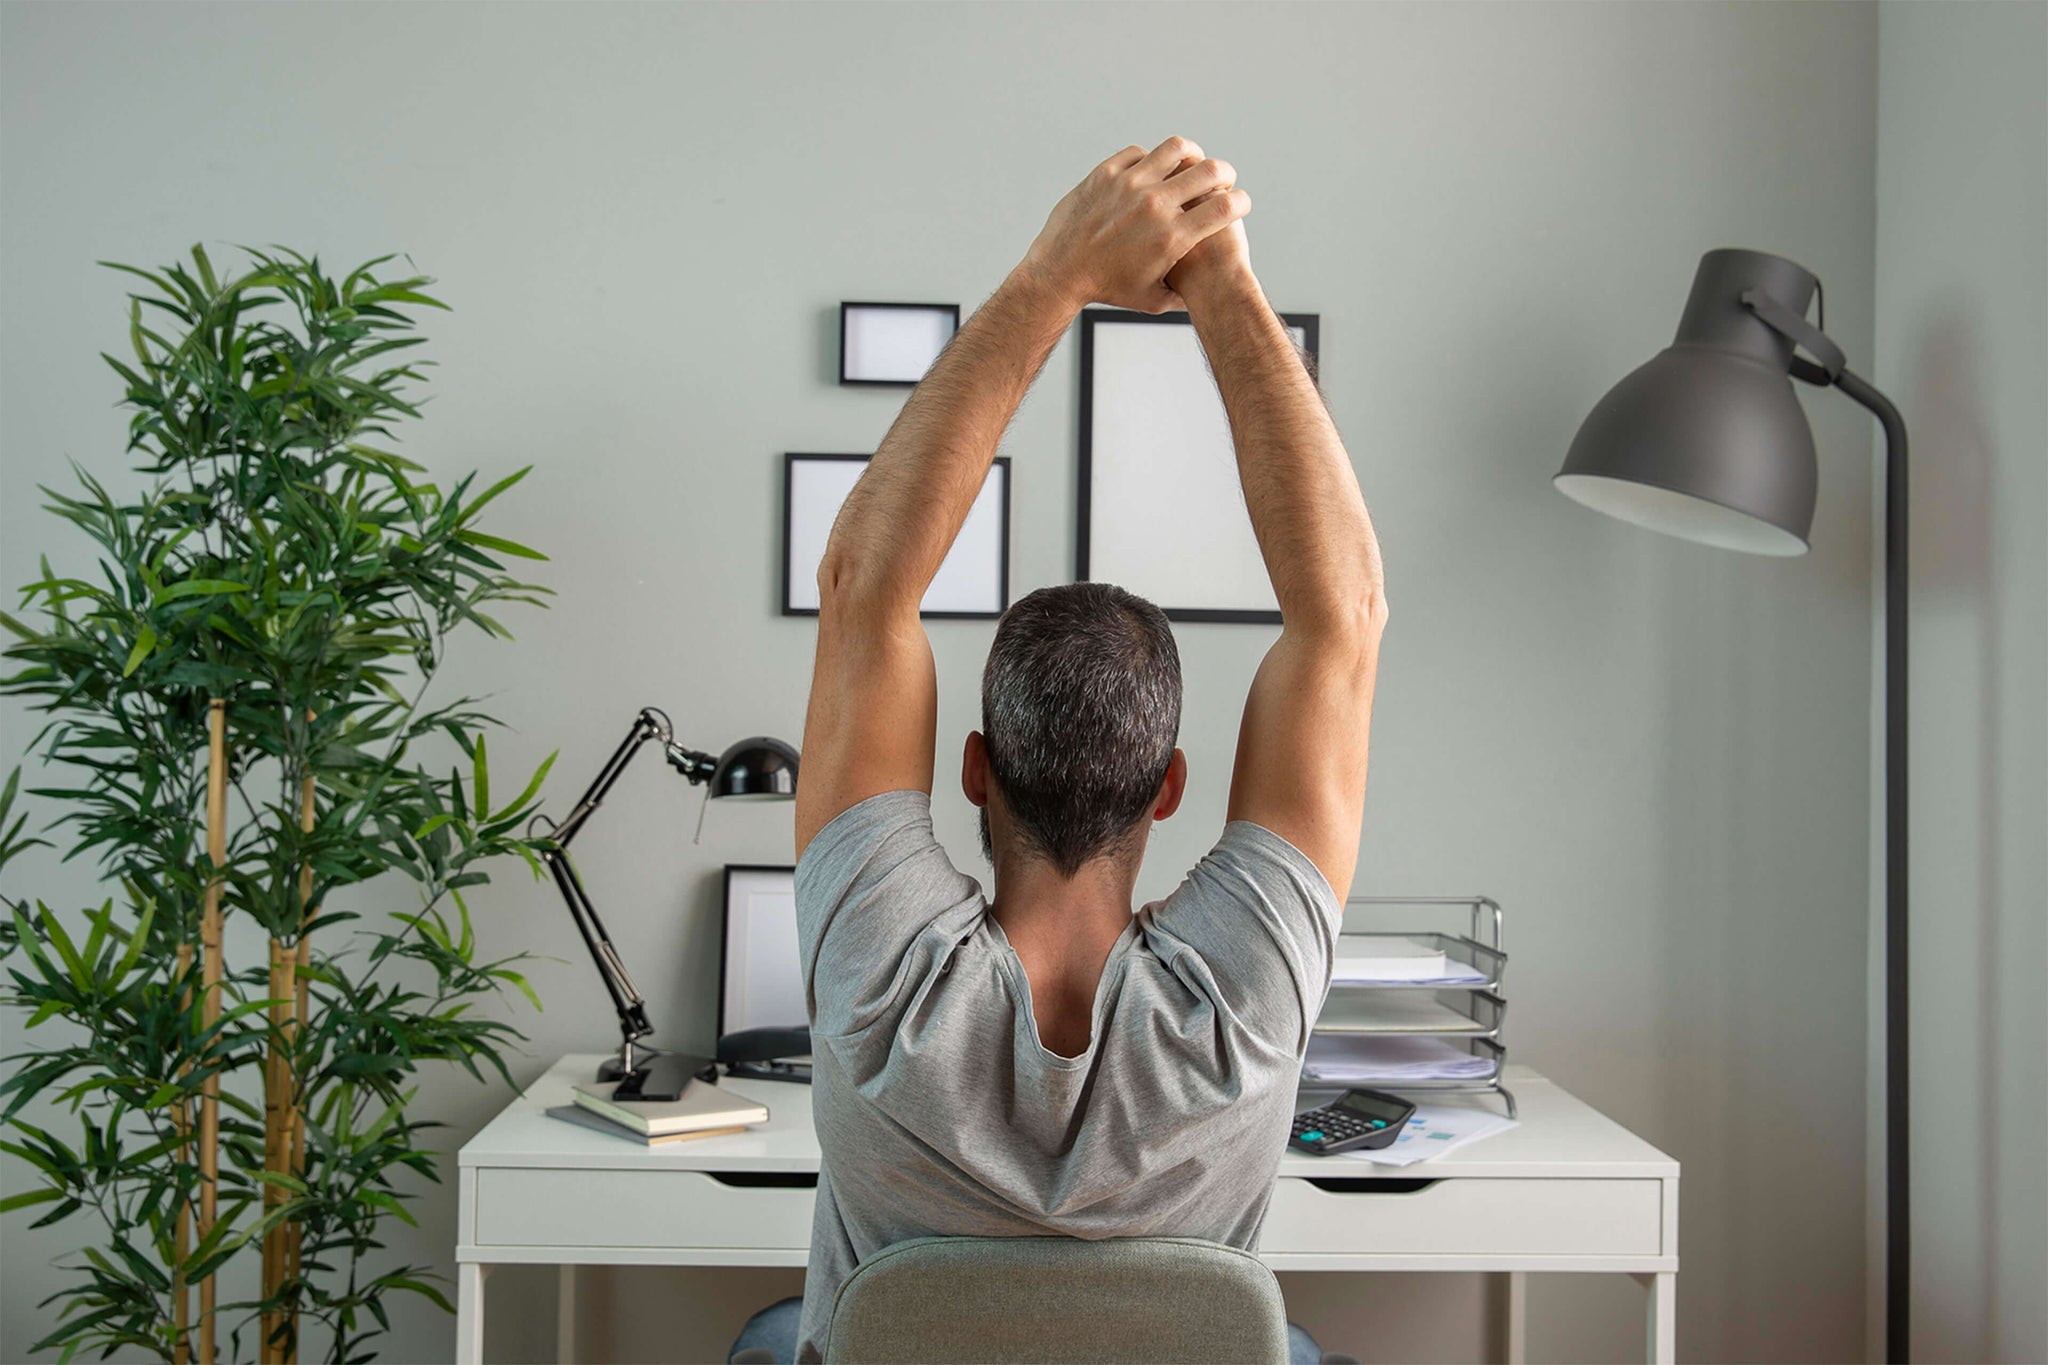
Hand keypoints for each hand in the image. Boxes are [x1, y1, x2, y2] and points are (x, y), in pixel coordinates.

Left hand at [1019, 137, 1250, 313]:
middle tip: (1224, 178)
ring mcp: (1130, 184)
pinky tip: (1154, 170)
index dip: (1242, 202)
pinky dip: (1153, 159)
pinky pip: (1141, 153)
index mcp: (1173, 237)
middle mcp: (1155, 205)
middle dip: (1225, 173)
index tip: (1241, 202)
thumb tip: (1206, 289)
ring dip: (1193, 154)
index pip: (1226, 208)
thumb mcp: (1152, 299)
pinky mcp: (1106, 172)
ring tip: (1193, 161)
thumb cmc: (1108, 289)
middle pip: (1210, 171)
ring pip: (1177, 149)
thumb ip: (1184, 293)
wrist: (1060, 273)